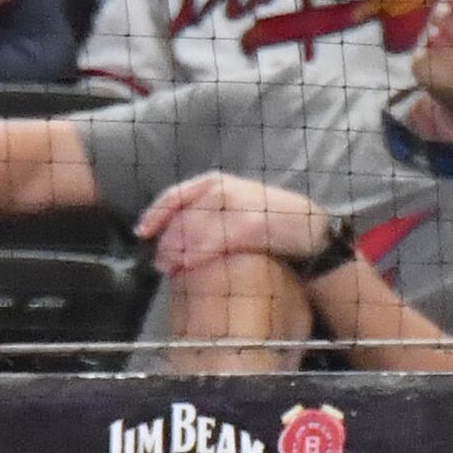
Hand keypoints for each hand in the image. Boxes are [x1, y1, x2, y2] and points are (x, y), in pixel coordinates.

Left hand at [135, 172, 332, 281]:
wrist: (310, 228)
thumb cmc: (270, 219)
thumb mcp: (235, 207)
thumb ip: (207, 214)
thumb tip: (174, 237)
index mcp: (216, 183)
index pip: (175, 195)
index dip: (156, 214)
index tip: (142, 233)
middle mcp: (223, 189)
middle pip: (182, 217)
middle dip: (167, 242)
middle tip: (160, 264)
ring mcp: (237, 205)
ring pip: (195, 230)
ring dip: (178, 252)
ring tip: (171, 269)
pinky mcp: (251, 225)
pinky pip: (215, 241)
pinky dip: (198, 255)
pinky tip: (189, 267)